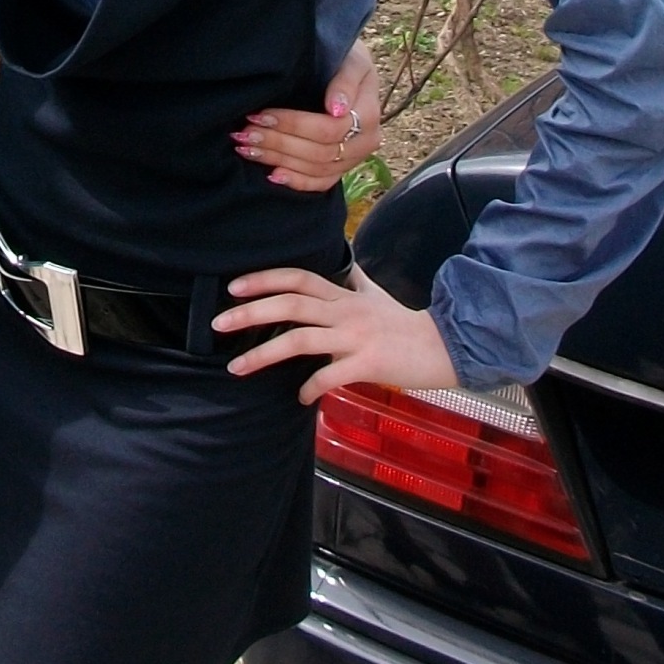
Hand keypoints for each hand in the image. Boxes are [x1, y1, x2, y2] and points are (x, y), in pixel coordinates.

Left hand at [214, 263, 457, 404]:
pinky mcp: (368, 363)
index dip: (264, 279)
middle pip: (290, 303)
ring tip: (236, 367)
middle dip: (250, 312)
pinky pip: (329, 375)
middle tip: (218, 322)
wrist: (445, 346)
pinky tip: (299, 398)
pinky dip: (309, 388)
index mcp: (343, 296)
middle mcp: (345, 311)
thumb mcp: (378, 296)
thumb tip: (349, 265)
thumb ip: (357, 282)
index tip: (233, 287)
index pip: (297, 278)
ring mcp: (355, 337)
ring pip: (300, 339)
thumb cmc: (405, 324)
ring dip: (263, 354)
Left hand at [233, 40, 380, 192]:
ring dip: (278, 160)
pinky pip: (322, 183)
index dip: (293, 124)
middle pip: (319, 152)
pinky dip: (297, 182)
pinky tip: (272, 176)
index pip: (329, 129)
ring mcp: (353, 158)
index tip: (261, 115)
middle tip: (245, 132)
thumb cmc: (346, 59)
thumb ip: (345, 81)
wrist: (348, 68)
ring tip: (247, 148)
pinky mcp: (341, 168)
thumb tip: (336, 109)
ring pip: (316, 169)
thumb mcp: (351, 59)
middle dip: (278, 143)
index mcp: (369, 115)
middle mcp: (365, 142)